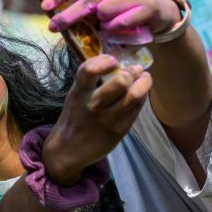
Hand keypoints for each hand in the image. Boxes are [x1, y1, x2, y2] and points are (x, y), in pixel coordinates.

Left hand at [42, 0, 180, 36]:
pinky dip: (113, 30)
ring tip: (105, 24)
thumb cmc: (126, 0)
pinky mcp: (148, 6)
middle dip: (69, 15)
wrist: (160, 9)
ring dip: (100, 24)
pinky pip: (120, 23)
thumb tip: (55, 6)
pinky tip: (116, 29)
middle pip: (89, 0)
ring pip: (104, 12)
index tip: (45, 7)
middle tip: (54, 27)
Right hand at [42, 54, 151, 184]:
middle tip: (136, 70)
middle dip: (132, 72)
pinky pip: (136, 110)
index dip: (104, 61)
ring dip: (144, 83)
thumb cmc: (73, 119)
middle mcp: (93, 105)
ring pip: (134, 95)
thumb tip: (118, 66)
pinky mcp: (119, 131)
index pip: (89, 70)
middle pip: (121, 82)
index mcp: (79, 93)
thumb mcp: (75, 97)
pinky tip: (139, 95)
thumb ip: (92, 83)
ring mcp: (107, 119)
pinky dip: (142, 98)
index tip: (113, 61)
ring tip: (144, 78)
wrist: (67, 151)